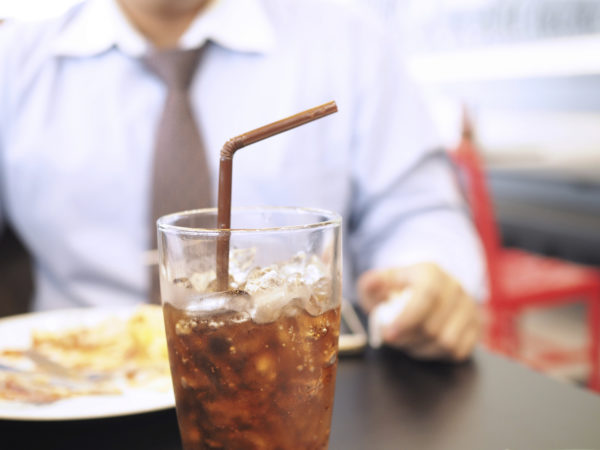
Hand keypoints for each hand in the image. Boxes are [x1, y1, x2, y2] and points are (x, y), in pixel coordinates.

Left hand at [357, 263, 480, 361]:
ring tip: (408, 340)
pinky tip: (424, 344)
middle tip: (393, 338)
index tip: (389, 333)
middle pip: (434, 325)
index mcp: (430, 272)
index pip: (427, 295)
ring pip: (447, 342)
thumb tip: (373, 284)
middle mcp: (455, 287)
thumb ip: (372, 283)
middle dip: (407, 338)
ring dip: (421, 348)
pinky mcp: (476, 327)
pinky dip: (437, 354)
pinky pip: (458, 351)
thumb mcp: (379, 282)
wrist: (422, 289)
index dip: (408, 318)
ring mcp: (469, 308)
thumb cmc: (397, 289)